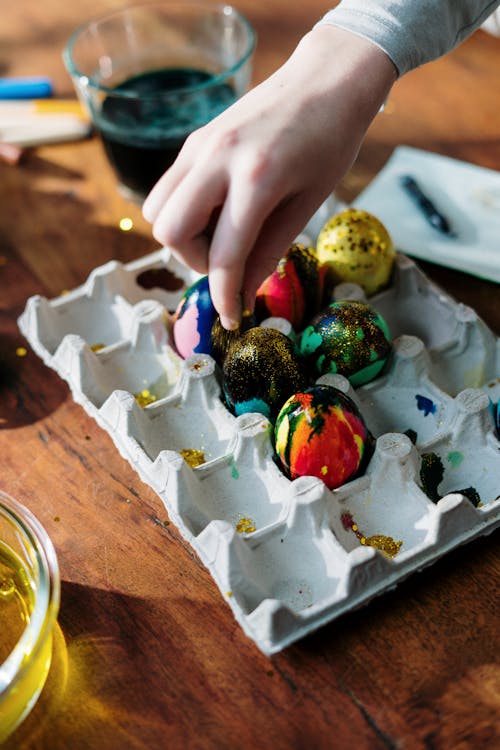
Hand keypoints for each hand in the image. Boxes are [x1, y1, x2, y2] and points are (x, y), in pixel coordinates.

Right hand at [143, 25, 395, 328]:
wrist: (327, 78)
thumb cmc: (331, 141)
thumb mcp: (308, 203)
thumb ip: (270, 250)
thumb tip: (244, 292)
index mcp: (255, 178)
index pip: (222, 255)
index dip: (224, 295)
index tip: (232, 318)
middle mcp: (216, 158)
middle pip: (169, 232)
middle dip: (195, 261)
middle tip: (229, 261)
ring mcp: (199, 144)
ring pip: (157, 210)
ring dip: (183, 236)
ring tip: (223, 234)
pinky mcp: (194, 139)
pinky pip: (168, 188)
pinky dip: (184, 211)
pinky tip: (218, 209)